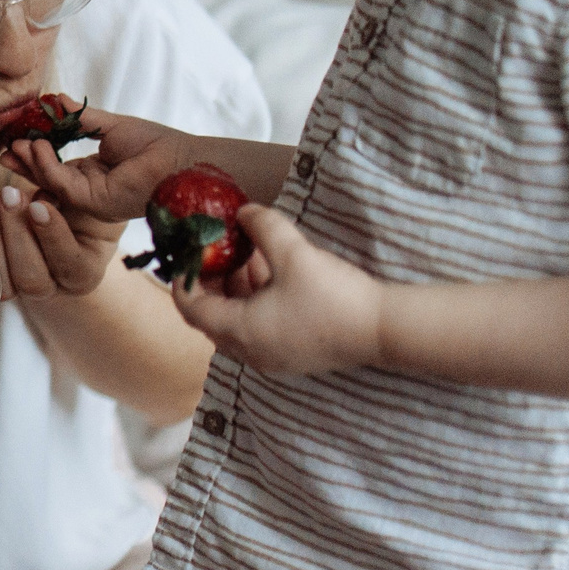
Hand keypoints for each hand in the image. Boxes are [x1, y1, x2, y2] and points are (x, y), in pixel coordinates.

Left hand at [0, 179, 122, 302]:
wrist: (63, 220)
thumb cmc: (78, 205)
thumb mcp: (82, 193)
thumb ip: (59, 183)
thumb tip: (25, 152)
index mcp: (85, 273)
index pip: (70, 264)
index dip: (52, 236)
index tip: (39, 203)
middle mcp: (55, 289)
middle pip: (32, 279)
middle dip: (16, 234)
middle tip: (9, 194)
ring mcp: (23, 289)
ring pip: (4, 282)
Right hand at [8, 108, 195, 225]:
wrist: (181, 161)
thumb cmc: (157, 145)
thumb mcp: (110, 125)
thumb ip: (80, 117)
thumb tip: (54, 99)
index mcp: (93, 174)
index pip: (55, 166)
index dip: (33, 153)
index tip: (15, 136)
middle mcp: (89, 189)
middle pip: (46, 178)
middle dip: (23, 162)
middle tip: (4, 145)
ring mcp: (90, 199)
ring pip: (49, 182)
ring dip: (31, 161)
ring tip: (20, 141)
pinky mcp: (94, 203)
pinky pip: (61, 184)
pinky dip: (46, 165)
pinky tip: (38, 145)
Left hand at [172, 206, 385, 374]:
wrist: (385, 331)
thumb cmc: (334, 296)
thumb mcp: (293, 252)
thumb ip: (263, 227)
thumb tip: (243, 211)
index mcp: (238, 332)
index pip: (191, 307)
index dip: (183, 278)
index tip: (186, 252)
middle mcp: (248, 352)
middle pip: (212, 316)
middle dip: (213, 280)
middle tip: (217, 249)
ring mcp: (271, 358)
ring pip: (237, 321)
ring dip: (237, 289)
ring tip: (248, 254)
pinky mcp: (292, 355)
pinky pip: (258, 328)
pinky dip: (256, 302)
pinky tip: (273, 273)